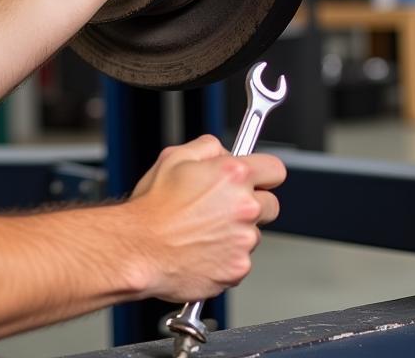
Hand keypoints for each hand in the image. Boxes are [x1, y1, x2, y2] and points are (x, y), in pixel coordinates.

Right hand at [125, 135, 284, 301]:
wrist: (139, 248)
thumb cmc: (152, 207)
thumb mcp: (173, 157)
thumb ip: (207, 147)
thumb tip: (221, 151)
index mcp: (232, 175)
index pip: (274, 169)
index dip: (263, 173)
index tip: (256, 178)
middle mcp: (244, 207)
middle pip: (270, 204)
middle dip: (251, 203)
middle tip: (222, 206)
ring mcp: (244, 240)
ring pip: (253, 233)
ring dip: (236, 231)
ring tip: (203, 229)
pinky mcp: (239, 268)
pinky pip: (241, 259)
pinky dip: (226, 256)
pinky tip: (201, 248)